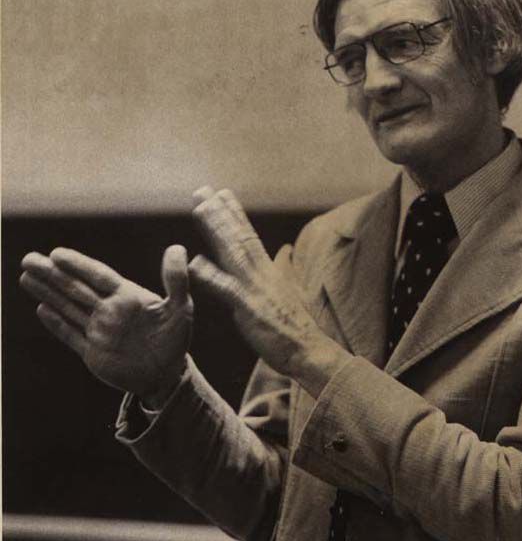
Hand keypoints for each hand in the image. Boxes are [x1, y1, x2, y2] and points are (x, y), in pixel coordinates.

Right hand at [20, 245, 192, 400]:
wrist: (168, 377)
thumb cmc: (176, 340)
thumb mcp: (181, 307)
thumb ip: (176, 280)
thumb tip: (177, 248)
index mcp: (127, 296)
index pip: (98, 276)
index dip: (78, 265)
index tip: (56, 254)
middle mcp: (109, 310)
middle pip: (75, 287)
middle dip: (52, 274)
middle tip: (28, 259)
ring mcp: (99, 330)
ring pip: (68, 307)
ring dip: (48, 292)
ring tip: (26, 276)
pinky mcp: (93, 352)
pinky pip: (71, 334)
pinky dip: (56, 323)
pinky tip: (42, 308)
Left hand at [189, 187, 347, 395]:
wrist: (309, 350)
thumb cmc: (296, 326)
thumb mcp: (289, 291)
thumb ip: (283, 268)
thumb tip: (285, 251)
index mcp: (269, 270)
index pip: (250, 235)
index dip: (234, 213)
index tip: (221, 193)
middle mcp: (262, 273)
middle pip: (238, 236)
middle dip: (219, 212)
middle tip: (201, 190)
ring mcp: (255, 288)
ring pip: (232, 252)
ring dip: (215, 230)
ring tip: (198, 209)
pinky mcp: (248, 308)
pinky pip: (226, 289)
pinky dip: (210, 275)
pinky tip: (194, 262)